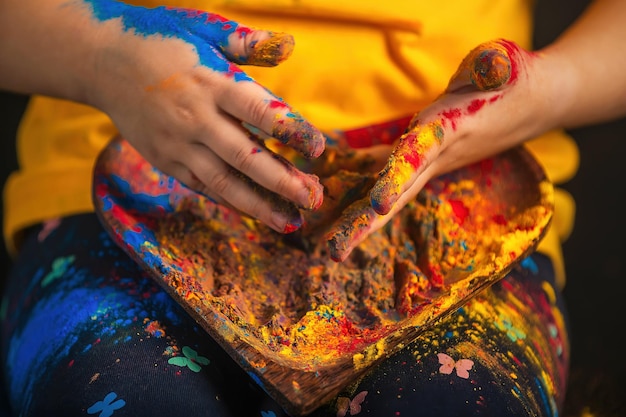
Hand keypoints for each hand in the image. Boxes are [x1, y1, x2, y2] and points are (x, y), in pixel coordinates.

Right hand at [84, 1, 324, 232]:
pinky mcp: (165, 160)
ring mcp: (177, 144)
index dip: (292, 130)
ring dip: (259, 204)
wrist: (102, 61)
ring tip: (290, 222)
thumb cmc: (161, 39)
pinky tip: (254, 211)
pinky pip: (202, 186)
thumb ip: (244, 40)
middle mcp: (195, 118)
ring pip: (223, 181)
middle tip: (314, 200)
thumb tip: (288, 46)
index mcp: (210, 82)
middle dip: (283, 181)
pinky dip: (230, 200)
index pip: (259, 111)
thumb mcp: (202, 27)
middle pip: (245, 156)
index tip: (319, 148)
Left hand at [326, 39, 548, 260]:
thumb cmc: (517, 79)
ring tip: (329, 242)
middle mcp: (437, 155)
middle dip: (367, 223)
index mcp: (450, 133)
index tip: (378, 205)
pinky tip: (337, 183)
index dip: (398, 179)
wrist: (538, 101)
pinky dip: (362, 177)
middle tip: (334, 252)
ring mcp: (430, 160)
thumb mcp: (504, 65)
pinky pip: (389, 168)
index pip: (419, 158)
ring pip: (390, 191)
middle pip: (397, 194)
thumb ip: (491, 67)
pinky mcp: (426, 153)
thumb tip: (490, 67)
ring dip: (360, 215)